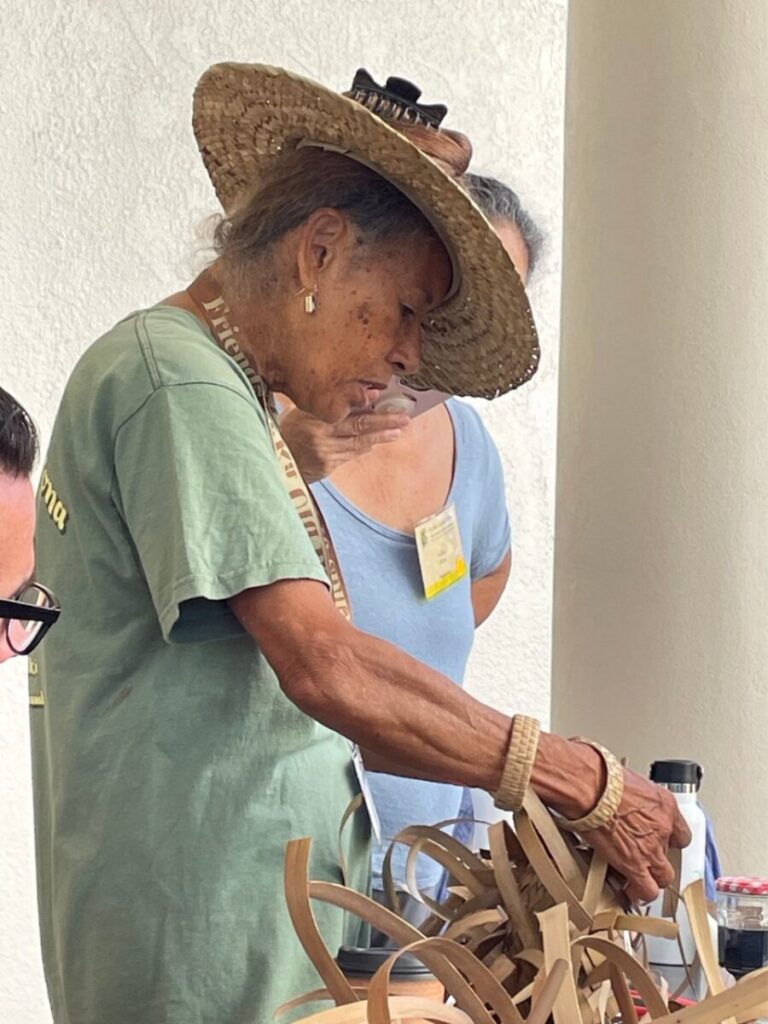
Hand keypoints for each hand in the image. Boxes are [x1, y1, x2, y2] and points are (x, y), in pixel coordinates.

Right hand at [279, 405, 409, 482]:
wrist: (273, 459)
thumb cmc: (289, 430)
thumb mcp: (303, 411)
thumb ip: (333, 403)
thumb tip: (368, 395)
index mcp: (314, 419)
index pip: (348, 413)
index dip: (370, 410)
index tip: (385, 402)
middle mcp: (321, 437)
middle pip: (359, 428)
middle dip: (384, 423)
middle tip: (404, 419)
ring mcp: (325, 454)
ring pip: (359, 444)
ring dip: (380, 437)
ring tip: (398, 431)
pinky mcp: (327, 467)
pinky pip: (351, 455)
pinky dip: (364, 446)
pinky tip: (376, 441)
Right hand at [581, 766, 691, 903]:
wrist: (589, 786)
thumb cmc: (600, 775)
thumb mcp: (626, 778)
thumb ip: (630, 793)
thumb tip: (617, 792)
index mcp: (664, 804)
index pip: (680, 831)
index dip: (668, 839)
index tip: (658, 840)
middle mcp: (663, 827)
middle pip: (672, 855)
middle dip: (658, 859)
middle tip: (642, 858)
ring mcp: (652, 848)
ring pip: (663, 877)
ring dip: (651, 879)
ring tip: (637, 880)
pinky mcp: (635, 865)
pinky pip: (646, 890)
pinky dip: (639, 893)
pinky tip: (630, 892)